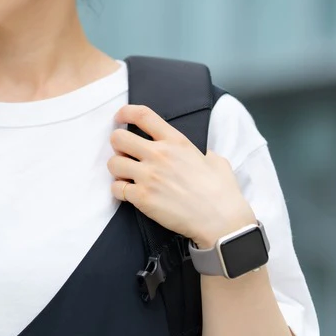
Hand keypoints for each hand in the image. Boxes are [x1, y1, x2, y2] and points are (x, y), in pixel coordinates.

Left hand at [108, 105, 256, 247]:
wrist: (222, 222)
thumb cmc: (222, 192)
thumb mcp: (215, 159)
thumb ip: (197, 151)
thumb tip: (193, 153)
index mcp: (176, 141)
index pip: (143, 115)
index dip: (126, 112)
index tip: (120, 117)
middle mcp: (159, 154)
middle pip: (118, 138)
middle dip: (117, 145)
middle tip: (125, 153)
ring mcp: (148, 176)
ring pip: (113, 163)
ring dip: (117, 170)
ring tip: (128, 176)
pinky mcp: (142, 197)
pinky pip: (116, 189)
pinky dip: (119, 191)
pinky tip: (130, 194)